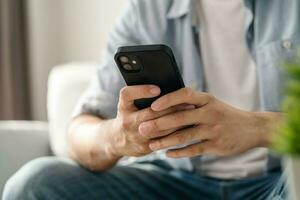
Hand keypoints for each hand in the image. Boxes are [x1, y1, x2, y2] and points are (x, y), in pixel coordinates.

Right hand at [109, 85, 192, 157]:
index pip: (127, 94)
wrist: (116, 141)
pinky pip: (163, 139)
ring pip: (160, 128)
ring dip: (177, 120)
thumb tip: (166, 88)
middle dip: (170, 107)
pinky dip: (175, 132)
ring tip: (190, 112)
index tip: (157, 89)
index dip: (142, 91)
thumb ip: (140, 96)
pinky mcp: (144, 147)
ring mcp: (135, 136)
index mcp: (123, 106)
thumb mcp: (128, 104)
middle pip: (150, 113)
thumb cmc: (128, 116)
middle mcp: (126, 121)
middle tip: (187, 102)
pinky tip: (187, 126)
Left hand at [138, 88, 273, 157]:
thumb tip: (165, 102)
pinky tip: (168, 153)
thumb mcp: (211, 103)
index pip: (185, 95)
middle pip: (180, 118)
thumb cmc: (224, 114)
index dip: (168, 100)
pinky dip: (179, 152)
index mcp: (207, 100)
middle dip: (159, 124)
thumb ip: (192, 103)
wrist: (252, 128)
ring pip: (184, 136)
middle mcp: (210, 113)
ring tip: (151, 145)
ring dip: (165, 141)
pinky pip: (193, 150)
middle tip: (142, 128)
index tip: (153, 105)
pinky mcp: (215, 146)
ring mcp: (213, 130)